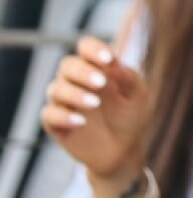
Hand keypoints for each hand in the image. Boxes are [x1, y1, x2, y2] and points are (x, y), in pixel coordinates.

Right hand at [40, 36, 149, 187]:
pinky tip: (81, 121)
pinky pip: (50, 114)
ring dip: (74, 94)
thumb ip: (128, 77)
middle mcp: (77, 81)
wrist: (125, 150)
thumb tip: (114, 61)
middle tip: (101, 83)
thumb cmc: (132, 116)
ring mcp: (64, 101)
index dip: (93, 49)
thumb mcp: (138, 96)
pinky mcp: (55, 123)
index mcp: (97, 68)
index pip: (86, 47)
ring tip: (94, 103)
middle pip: (67, 65)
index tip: (108, 58)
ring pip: (56, 89)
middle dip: (83, 72)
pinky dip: (63, 116)